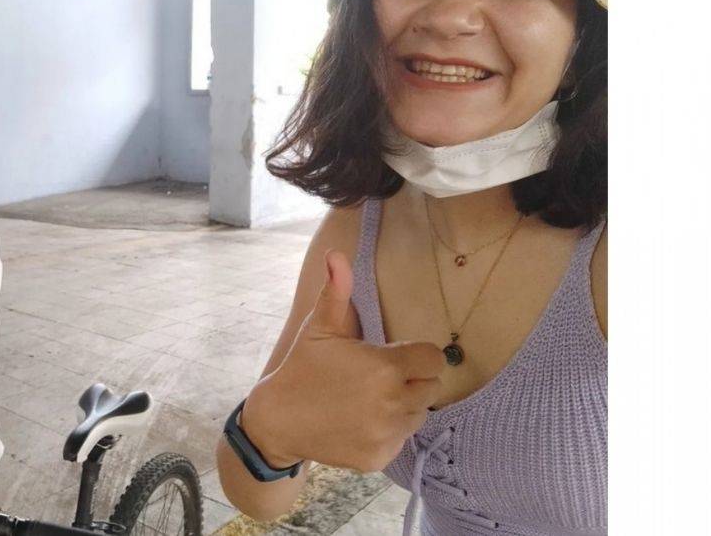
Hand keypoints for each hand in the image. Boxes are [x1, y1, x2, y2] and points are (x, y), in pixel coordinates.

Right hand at [241, 250, 444, 472]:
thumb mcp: (319, 328)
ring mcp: (387, 434)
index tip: (394, 357)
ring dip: (403, 406)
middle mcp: (392, 403)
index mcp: (385, 368)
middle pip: (431, 388)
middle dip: (412, 380)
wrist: (278, 420)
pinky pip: (401, 440)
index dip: (416, 356)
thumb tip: (337, 254)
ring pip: (418, 415)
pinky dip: (388, 432)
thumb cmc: (303, 368)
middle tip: (380, 379)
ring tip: (371, 399)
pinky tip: (362, 422)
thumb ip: (337, 291)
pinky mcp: (380, 457)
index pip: (433, 359)